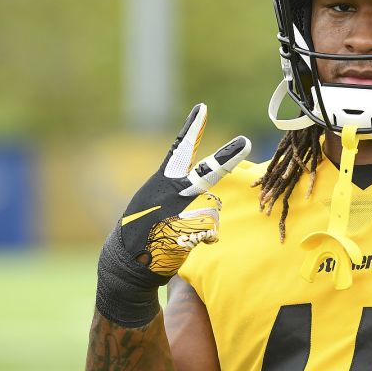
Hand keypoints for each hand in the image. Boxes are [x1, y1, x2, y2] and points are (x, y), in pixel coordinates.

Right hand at [117, 103, 250, 277]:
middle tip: (245, 141)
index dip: (192, 129)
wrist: (126, 263)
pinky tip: (191, 243)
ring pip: (212, 210)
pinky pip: (210, 232)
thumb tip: (207, 187)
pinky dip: (206, 238)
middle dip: (226, 159)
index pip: (179, 151)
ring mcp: (176, 215)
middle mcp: (170, 195)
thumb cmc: (145, 228)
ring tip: (185, 230)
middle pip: (205, 175)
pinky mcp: (182, 237)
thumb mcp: (156, 201)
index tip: (202, 108)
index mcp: (163, 182)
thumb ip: (178, 189)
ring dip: (207, 221)